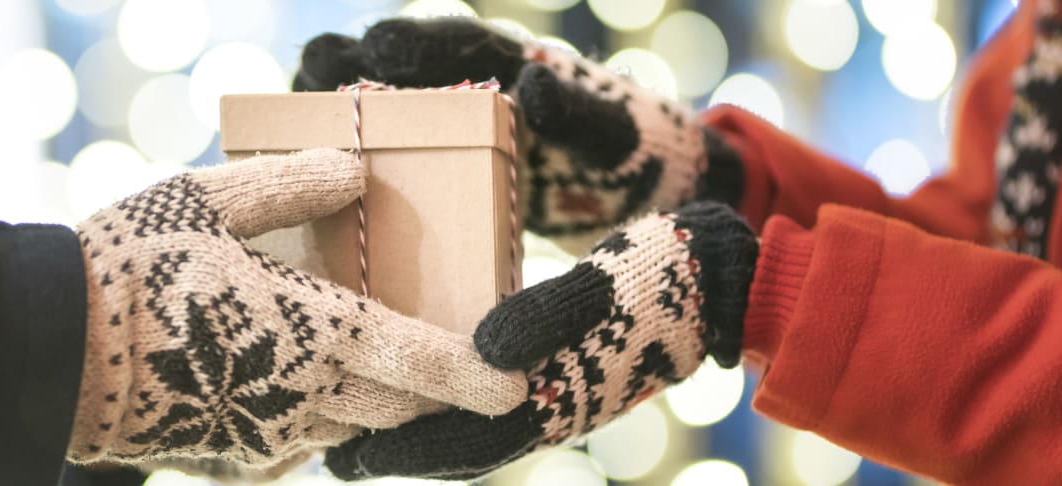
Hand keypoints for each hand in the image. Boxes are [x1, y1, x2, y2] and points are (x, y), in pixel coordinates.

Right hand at [66, 149, 525, 469]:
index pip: (419, 363)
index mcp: (310, 334)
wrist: (48, 358)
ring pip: (351, 428)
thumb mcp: (204, 202)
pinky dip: (314, 417)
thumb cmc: (127, 268)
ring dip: (373, 401)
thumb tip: (354, 171)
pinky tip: (290, 381)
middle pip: (397, 405)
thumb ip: (288, 188)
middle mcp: (303, 399)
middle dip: (434, 392)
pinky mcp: (234, 461)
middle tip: (461, 368)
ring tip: (371, 363)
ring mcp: (267, 438)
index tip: (518, 382)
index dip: (475, 376)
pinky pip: (299, 444)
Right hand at [296, 17, 745, 250]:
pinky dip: (351, 151)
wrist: (642, 192)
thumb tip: (529, 82)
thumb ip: (576, 111)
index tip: (377, 48)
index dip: (414, 45)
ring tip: (287, 118)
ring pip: (382, 101)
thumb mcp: (613, 135)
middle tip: (309, 73)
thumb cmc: (632, 155)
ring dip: (336, 104)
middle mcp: (472, 83)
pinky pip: (390, 149)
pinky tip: (310, 172)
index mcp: (510, 63)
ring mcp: (454, 122)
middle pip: (398, 63)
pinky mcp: (446, 162)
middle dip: (352, 63)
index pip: (454, 43)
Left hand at [323, 202, 757, 479]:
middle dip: (395, 451)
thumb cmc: (664, 271)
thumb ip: (542, 313)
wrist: (733, 275)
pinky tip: (431, 384)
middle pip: (459, 445)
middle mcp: (553, 407)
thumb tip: (479, 350)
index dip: (398, 453)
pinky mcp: (572, 376)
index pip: (461, 441)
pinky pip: (502, 405)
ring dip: (424, 431)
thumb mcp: (601, 282)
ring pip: (479, 429)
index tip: (339, 461)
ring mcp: (564, 395)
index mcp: (555, 396)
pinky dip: (457, 405)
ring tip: (365, 426)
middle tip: (328, 453)